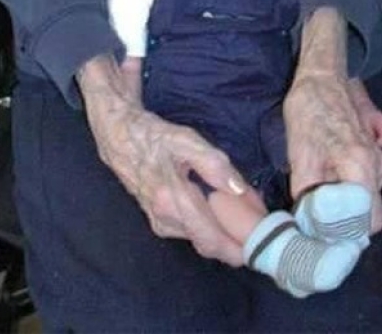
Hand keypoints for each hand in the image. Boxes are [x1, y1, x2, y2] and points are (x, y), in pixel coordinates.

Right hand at [77, 54, 245, 265]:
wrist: (118, 137)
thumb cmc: (154, 136)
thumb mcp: (186, 140)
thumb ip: (214, 165)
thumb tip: (239, 189)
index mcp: (173, 201)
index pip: (212, 239)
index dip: (239, 245)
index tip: (262, 239)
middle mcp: (165, 220)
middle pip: (209, 245)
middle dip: (236, 242)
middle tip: (259, 225)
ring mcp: (160, 223)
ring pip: (200, 240)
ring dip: (224, 233)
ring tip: (244, 213)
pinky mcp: (158, 220)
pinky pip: (190, 232)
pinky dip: (209, 226)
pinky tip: (220, 209)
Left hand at [283, 9, 381, 232]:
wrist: (321, 76)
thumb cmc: (310, 110)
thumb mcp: (300, 155)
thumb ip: (308, 194)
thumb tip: (308, 225)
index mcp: (362, 168)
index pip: (370, 222)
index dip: (346, 233)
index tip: (322, 231)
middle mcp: (378, 165)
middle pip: (368, 211)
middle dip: (343, 216)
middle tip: (315, 208)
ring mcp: (379, 155)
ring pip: (365, 193)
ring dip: (343, 194)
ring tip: (318, 177)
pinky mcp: (374, 147)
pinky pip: (367, 176)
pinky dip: (350, 179)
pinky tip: (332, 165)